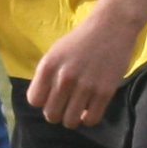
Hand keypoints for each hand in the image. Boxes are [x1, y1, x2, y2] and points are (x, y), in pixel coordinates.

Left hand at [25, 7, 142, 130]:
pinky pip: (91, 120)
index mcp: (48, 66)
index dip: (43, 102)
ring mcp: (85, 86)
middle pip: (51, 115)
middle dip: (57, 113)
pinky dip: (89, 119)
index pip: (35, 100)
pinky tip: (90, 109)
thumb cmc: (81, 40)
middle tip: (65, 105)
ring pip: (70, 121)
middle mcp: (64, 78)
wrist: (111, 26)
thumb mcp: (55, 53)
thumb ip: (47, 75)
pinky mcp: (104, 92)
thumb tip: (43, 102)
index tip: (52, 96)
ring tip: (78, 109)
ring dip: (72, 119)